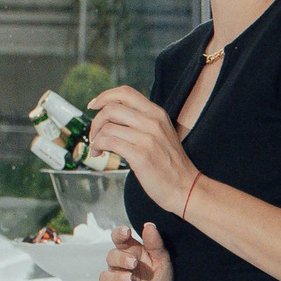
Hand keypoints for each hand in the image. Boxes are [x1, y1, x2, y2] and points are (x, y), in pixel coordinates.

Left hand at [88, 86, 191, 216]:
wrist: (186, 187)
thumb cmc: (171, 165)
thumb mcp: (161, 134)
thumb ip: (142, 122)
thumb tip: (113, 117)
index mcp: (157, 114)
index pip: (126, 93)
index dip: (105, 96)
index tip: (94, 105)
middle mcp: (152, 122)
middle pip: (112, 108)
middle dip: (96, 121)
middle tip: (94, 134)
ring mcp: (147, 138)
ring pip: (108, 126)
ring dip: (95, 137)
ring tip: (97, 148)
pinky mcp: (140, 155)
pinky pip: (109, 142)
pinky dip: (98, 146)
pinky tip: (100, 153)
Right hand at [99, 222, 171, 280]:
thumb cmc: (158, 280)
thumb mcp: (162, 262)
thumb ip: (155, 244)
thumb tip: (149, 225)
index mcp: (131, 253)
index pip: (119, 239)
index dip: (119, 234)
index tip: (126, 231)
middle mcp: (120, 268)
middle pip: (111, 257)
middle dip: (120, 259)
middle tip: (134, 263)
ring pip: (104, 278)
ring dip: (115, 278)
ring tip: (129, 279)